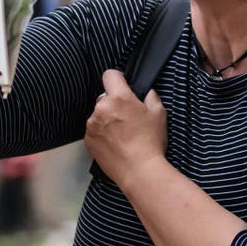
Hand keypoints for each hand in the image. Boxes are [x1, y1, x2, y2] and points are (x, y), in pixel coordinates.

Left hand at [84, 69, 166, 185]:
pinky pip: (94, 130)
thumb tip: (146, 93)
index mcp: (119, 98)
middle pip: (105, 97)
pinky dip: (102, 133)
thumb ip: (151, 96)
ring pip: (99, 114)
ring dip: (107, 119)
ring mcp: (92, 125)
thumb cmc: (150, 142)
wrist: (139, 171)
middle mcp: (101, 108)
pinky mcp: (88, 140)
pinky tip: (115, 143)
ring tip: (122, 135)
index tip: (123, 86)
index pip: (110, 74)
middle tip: (128, 118)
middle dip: (114, 103)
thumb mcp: (159, 113)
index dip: (118, 78)